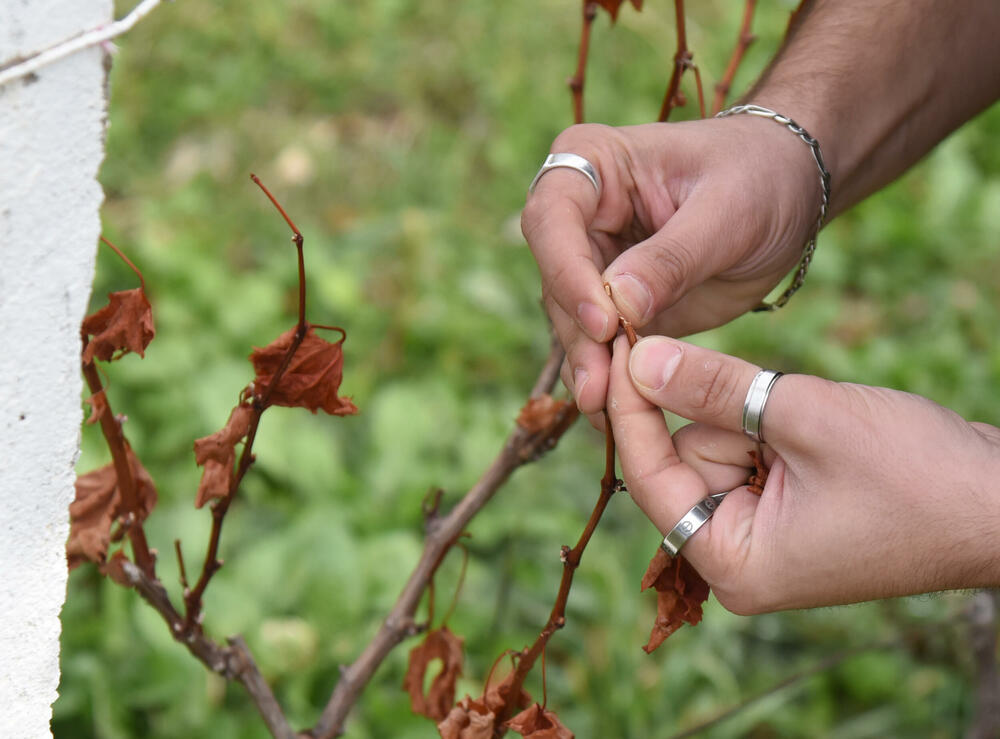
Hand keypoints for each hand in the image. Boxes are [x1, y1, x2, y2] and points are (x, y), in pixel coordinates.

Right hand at [521, 118, 819, 416]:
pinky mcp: (613, 305)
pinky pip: (598, 344)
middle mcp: (579, 215)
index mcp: (593, 165)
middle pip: (555, 278)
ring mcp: (592, 262)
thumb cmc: (760, 177)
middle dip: (578, 334)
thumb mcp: (728, 210)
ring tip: (607, 410)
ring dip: (588, 364)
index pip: (552, 217)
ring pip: (570, 320)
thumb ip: (673, 256)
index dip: (568, 271)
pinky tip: (617, 410)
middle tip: (600, 387)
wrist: (788, 192)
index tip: (604, 321)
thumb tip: (618, 303)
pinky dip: (607, 376)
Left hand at [606, 334, 999, 613]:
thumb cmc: (919, 475)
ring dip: (753, 416)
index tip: (614, 343)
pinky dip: (768, 425)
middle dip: (719, 414)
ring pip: (714, 446)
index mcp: (734, 563)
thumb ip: (714, 387)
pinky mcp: (780, 513)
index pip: (649, 477)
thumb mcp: (803, 416)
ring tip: (816, 427)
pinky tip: (816, 431)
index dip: (629, 406)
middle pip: (682, 459)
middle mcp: (736, 560)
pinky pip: (746, 451)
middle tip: (780, 404)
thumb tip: (640, 358)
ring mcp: (759, 538)